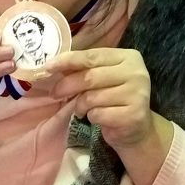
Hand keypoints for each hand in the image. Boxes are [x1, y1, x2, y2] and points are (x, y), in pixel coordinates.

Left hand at [45, 47, 167, 153]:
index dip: (68, 60)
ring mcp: (137, 94)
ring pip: (92, 97)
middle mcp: (136, 73)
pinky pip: (98, 114)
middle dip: (67, 85)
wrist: (137, 129)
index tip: (48, 67)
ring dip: (80, 105)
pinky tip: (97, 118)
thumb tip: (53, 65)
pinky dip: (91, 117)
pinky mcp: (132, 116)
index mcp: (129, 57)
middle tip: (54, 93)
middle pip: (90, 76)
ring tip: (83, 109)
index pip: (92, 55)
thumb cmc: (115, 99)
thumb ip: (85, 69)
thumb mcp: (102, 78)